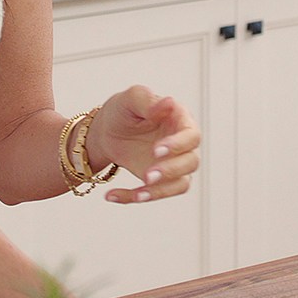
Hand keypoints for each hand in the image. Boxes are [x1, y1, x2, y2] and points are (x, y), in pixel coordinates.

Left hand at [88, 85, 200, 203]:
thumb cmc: (124, 110)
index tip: (156, 150)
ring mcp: (174, 164)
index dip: (177, 145)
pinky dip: (134, 198)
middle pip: (191, 162)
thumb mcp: (131, 99)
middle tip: (148, 175)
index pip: (191, 135)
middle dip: (171, 171)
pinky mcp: (161, 182)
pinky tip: (112, 195)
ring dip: (160, 191)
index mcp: (180, 120)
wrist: (106, 131)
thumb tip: (169, 102)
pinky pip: (156, 194)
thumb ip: (148, 101)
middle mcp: (182, 144)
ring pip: (180, 184)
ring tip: (137, 194)